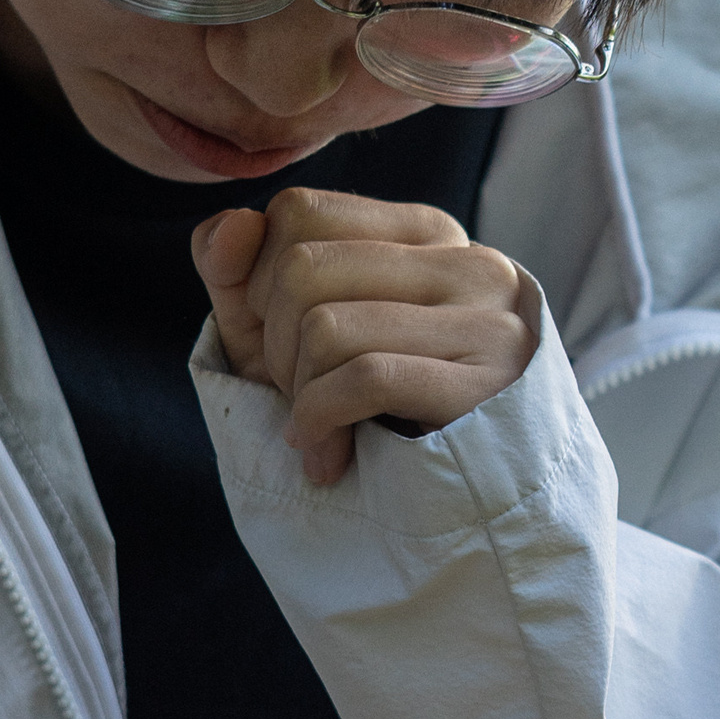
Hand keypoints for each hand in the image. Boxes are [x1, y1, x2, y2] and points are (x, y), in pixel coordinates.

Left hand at [195, 187, 539, 484]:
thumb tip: (232, 224)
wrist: (479, 506)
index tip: (286, 343)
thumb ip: (243, 275)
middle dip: (275, 345)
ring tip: (321, 431)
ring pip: (326, 325)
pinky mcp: (486, 386)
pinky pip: (365, 378)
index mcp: (428, 235)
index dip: (260, 282)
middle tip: (301, 397)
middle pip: (303, 267)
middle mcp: (469, 263)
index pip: (300, 212)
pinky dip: (322, 420)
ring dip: (299, 393)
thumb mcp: (291, 338)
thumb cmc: (381, 415)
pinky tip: (329, 455)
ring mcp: (488, 323)